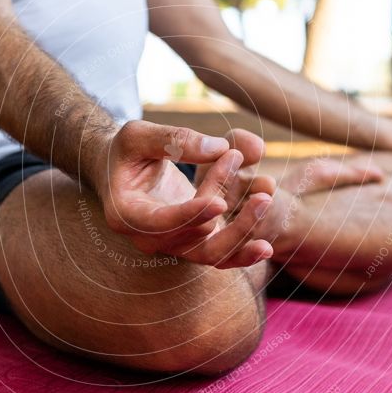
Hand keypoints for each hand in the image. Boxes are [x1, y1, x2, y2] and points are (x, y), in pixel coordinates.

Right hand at [94, 121, 273, 268]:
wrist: (125, 171)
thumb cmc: (127, 151)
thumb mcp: (137, 136)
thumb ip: (173, 139)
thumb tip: (218, 148)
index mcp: (127, 215)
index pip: (160, 223)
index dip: (190, 215)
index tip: (219, 202)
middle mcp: (149, 239)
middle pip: (195, 238)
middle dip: (227, 210)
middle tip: (254, 182)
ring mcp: (173, 245)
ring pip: (213, 253)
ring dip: (243, 232)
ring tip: (267, 202)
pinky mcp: (193, 244)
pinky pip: (220, 257)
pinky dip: (243, 254)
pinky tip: (266, 246)